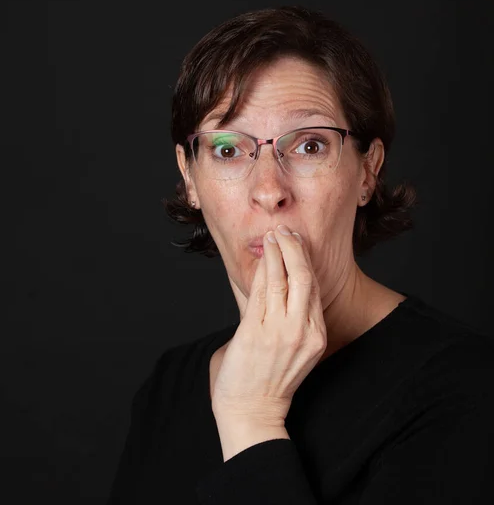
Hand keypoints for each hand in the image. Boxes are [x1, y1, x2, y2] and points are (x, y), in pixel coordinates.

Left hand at [211, 224, 326, 426]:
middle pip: (304, 277)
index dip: (305, 260)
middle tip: (285, 231)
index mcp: (315, 335)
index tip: (296, 243)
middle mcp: (303, 331)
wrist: (253, 413)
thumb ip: (288, 319)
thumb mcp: (294, 349)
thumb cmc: (269, 381)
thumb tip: (274, 283)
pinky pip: (260, 292)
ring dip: (276, 253)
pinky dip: (261, 270)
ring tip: (271, 237)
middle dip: (294, 248)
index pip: (313, 287)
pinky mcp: (257, 333)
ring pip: (282, 279)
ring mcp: (280, 332)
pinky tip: (260, 257)